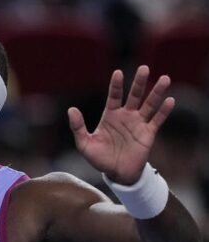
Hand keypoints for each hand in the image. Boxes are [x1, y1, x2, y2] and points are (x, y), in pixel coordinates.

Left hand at [68, 65, 174, 184]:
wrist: (117, 174)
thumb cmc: (99, 158)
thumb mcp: (84, 144)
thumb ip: (78, 127)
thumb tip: (71, 109)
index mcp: (110, 115)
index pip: (114, 96)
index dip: (116, 85)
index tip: (118, 72)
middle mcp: (126, 116)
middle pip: (134, 95)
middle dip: (139, 82)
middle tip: (144, 68)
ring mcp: (138, 124)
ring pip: (149, 104)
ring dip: (157, 92)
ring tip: (165, 78)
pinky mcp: (148, 134)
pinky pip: (157, 120)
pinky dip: (164, 111)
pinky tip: (170, 100)